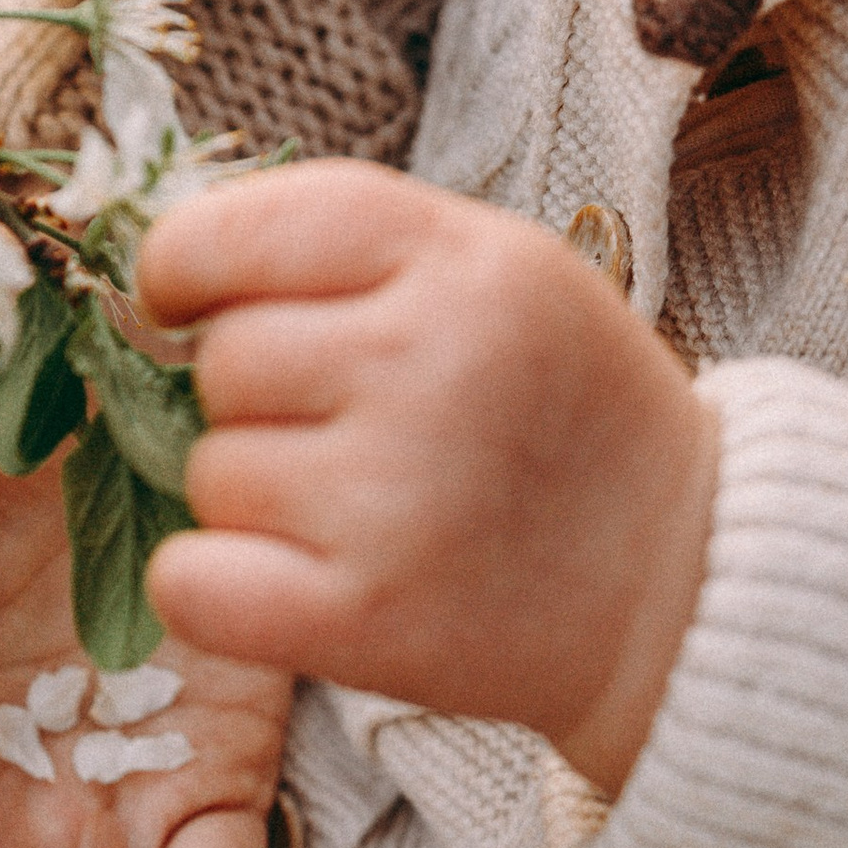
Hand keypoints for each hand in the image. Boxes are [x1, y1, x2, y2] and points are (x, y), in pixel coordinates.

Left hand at [140, 163, 719, 797]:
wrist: (686, 584)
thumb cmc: (567, 420)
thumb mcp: (504, 278)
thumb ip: (356, 255)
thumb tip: (161, 273)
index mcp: (465, 263)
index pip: (243, 230)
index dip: (185, 267)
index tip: (186, 303)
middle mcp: (431, 364)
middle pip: (223, 363)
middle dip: (260, 403)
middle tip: (356, 438)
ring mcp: (396, 497)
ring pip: (212, 474)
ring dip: (258, 501)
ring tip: (370, 514)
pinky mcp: (368, 618)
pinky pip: (192, 582)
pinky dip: (213, 586)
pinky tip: (287, 582)